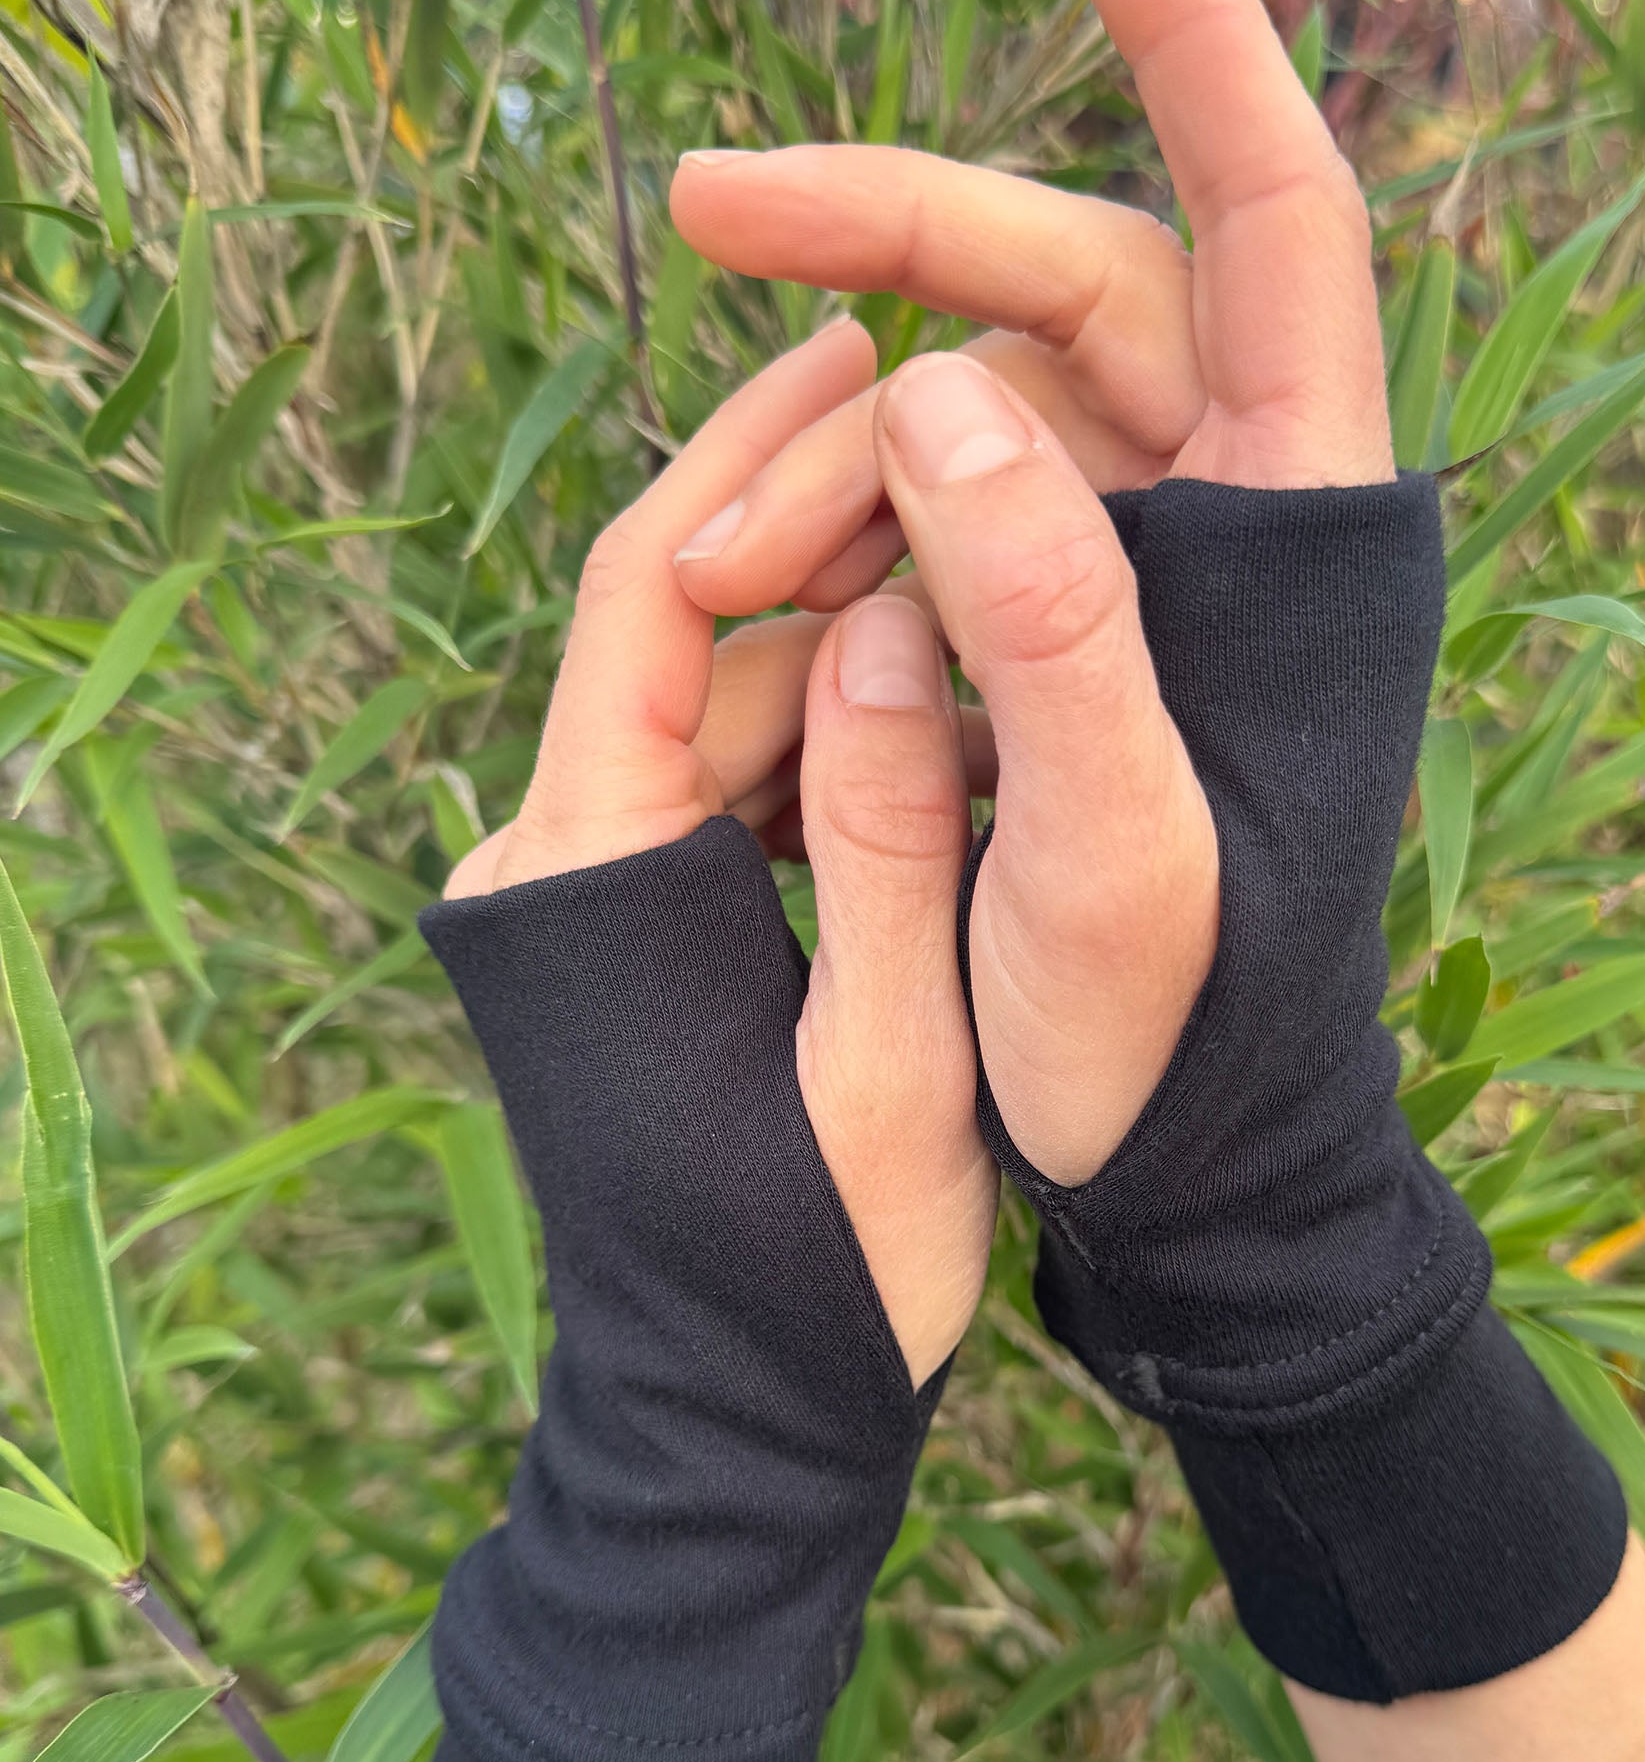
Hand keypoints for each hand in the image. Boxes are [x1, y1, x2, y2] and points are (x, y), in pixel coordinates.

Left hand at [448, 322, 994, 1379]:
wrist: (731, 1419)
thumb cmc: (819, 1271)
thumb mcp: (894, 1060)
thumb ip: (890, 841)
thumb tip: (897, 621)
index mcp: (586, 874)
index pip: (646, 599)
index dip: (749, 460)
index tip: (859, 342)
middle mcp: (546, 860)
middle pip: (677, 640)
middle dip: (811, 547)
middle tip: (961, 449)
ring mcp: (573, 899)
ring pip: (706, 714)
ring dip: (830, 654)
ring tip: (980, 580)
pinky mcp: (610, 936)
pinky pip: (712, 793)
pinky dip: (815, 752)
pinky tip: (929, 723)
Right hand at [667, 0, 1390, 1181]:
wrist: (1184, 1171)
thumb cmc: (1184, 1041)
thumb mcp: (1115, 860)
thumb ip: (1053, 630)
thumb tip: (937, 387)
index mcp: (1302, 529)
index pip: (1272, 212)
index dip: (1197, 29)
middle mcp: (1235, 511)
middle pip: (1072, 281)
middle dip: (893, 232)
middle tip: (701, 206)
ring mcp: (1145, 566)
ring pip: (981, 398)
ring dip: (831, 420)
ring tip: (703, 535)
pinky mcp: (1064, 631)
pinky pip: (940, 509)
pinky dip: (840, 513)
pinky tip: (748, 557)